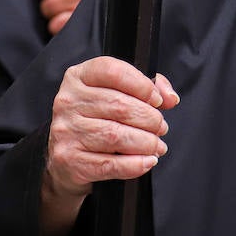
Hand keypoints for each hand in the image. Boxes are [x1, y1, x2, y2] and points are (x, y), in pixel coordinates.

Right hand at [41, 57, 177, 235]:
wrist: (67, 159)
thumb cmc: (98, 119)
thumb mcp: (118, 93)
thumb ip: (148, 87)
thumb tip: (170, 98)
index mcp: (79, 77)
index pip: (112, 71)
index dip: (141, 85)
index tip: (157, 100)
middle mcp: (68, 101)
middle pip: (119, 106)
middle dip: (149, 118)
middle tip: (161, 127)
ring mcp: (66, 131)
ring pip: (115, 135)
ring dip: (145, 142)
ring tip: (156, 145)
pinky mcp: (69, 160)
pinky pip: (109, 164)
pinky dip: (134, 165)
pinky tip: (147, 161)